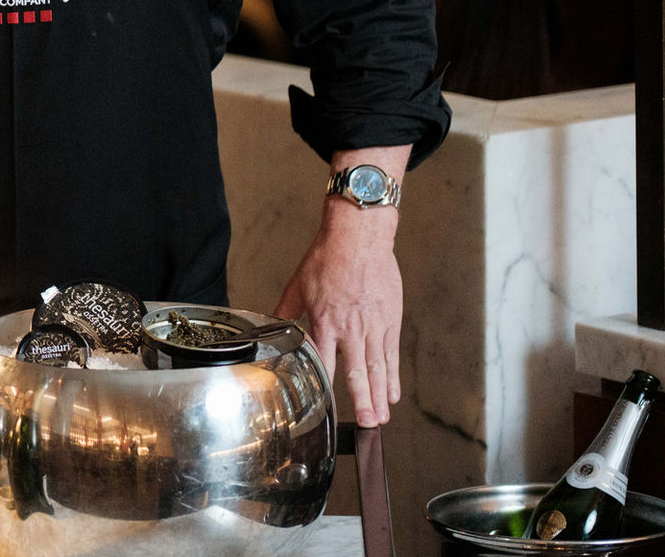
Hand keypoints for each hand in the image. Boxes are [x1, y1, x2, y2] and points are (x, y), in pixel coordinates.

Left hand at [275, 201, 402, 426]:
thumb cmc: (327, 259)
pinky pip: (391, 354)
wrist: (359, 238)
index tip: (325, 407)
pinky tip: (392, 392)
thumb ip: (286, 310)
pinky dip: (392, 376)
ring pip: (377, 369)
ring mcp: (373, 326)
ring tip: (381, 418)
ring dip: (380, 396)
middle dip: (361, 402)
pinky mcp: (389, 321)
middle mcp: (350, 329)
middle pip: (356, 373)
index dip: (325, 387)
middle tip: (366, 425)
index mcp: (324, 321)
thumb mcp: (298, 285)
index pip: (323, 362)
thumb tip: (271, 325)